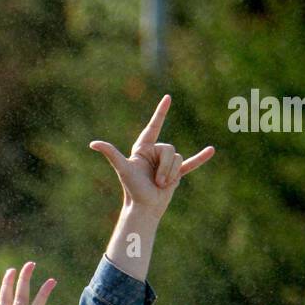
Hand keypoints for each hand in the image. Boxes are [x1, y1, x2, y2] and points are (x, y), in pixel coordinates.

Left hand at [89, 94, 213, 216]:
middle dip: (165, 166)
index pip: (153, 127)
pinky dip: (200, 158)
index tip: (168, 98)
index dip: (160, 112)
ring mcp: (166, 163)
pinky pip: (190, 163)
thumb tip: (93, 143)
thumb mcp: (123, 168)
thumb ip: (111, 153)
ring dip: (171, 173)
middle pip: (169, 149)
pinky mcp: (176, 173)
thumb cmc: (132, 188)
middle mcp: (155, 153)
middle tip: (156, 180)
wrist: (145, 207)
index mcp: (143, 148)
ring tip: (161, 184)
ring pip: (178, 158)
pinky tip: (211, 150)